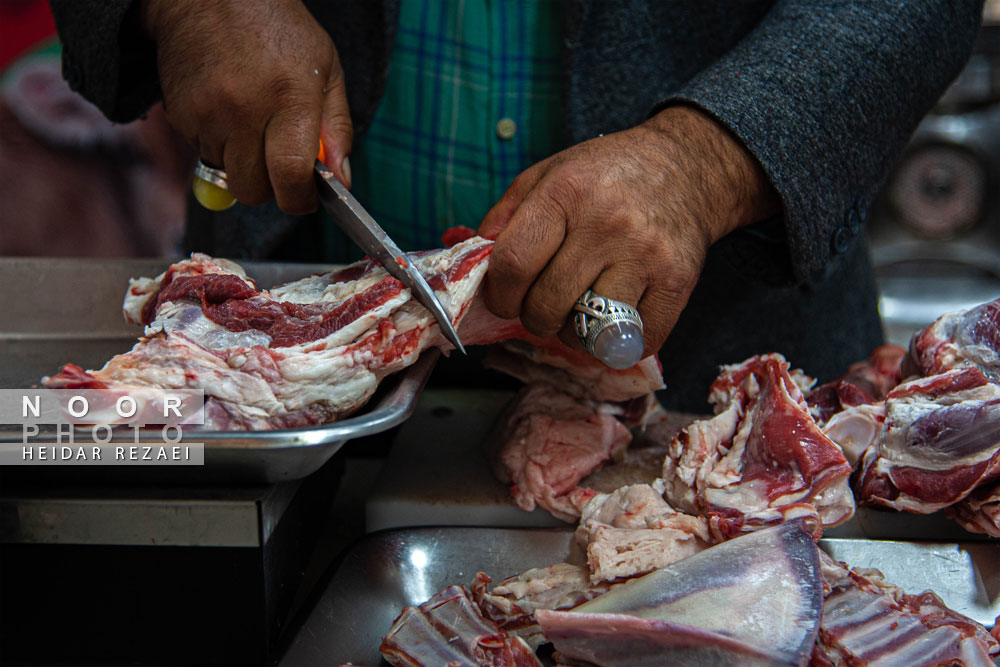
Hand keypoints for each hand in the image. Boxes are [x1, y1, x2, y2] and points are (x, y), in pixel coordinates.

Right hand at [141, 0, 352, 213]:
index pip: (290, 174)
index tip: (307, 199)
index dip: (300, 199)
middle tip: (281, 165)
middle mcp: (245, 109)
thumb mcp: (327, 70)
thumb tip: (342, 182)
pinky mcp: (181, 115)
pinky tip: (228, 111)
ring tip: (253, 126)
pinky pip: (203, 154)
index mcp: (290, 97)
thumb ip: (338, 129)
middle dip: (271, 189)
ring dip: (243, 166)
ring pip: (227, 176)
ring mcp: (207, 113)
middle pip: (254, 189)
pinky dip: (219, 146)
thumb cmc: (279, 30)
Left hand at [478, 106, 779, 357]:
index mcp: (566, 192)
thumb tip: (471, 265)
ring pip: (585, 332)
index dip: (499, 295)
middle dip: (533, 316)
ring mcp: (645, 256)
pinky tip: (613, 316)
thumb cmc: (605, 175)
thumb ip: (503, 218)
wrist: (687, 167)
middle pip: (545, 306)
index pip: (512, 265)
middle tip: (543, 303)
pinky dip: (616, 342)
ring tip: (579, 306)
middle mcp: (607, 224)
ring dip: (573, 332)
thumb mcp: (546, 175)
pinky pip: (632, 343)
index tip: (505, 297)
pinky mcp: (677, 283)